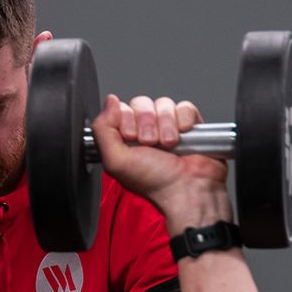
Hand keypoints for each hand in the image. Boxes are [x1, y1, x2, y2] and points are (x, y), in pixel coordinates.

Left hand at [90, 94, 228, 230]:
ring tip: (169, 144)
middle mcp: (146, 130)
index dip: (126, 120)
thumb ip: (103, 129)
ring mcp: (168, 127)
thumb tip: (110, 102)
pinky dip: (184, 120)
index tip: (131, 138)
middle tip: (151, 143)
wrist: (187, 188)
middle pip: (142, 103)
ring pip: (163, 104)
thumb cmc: (154, 183)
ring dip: (166, 124)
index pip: (121, 108)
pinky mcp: (189, 125)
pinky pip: (185, 107)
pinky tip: (183, 136)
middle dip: (146, 123)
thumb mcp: (116, 161)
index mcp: (125, 138)